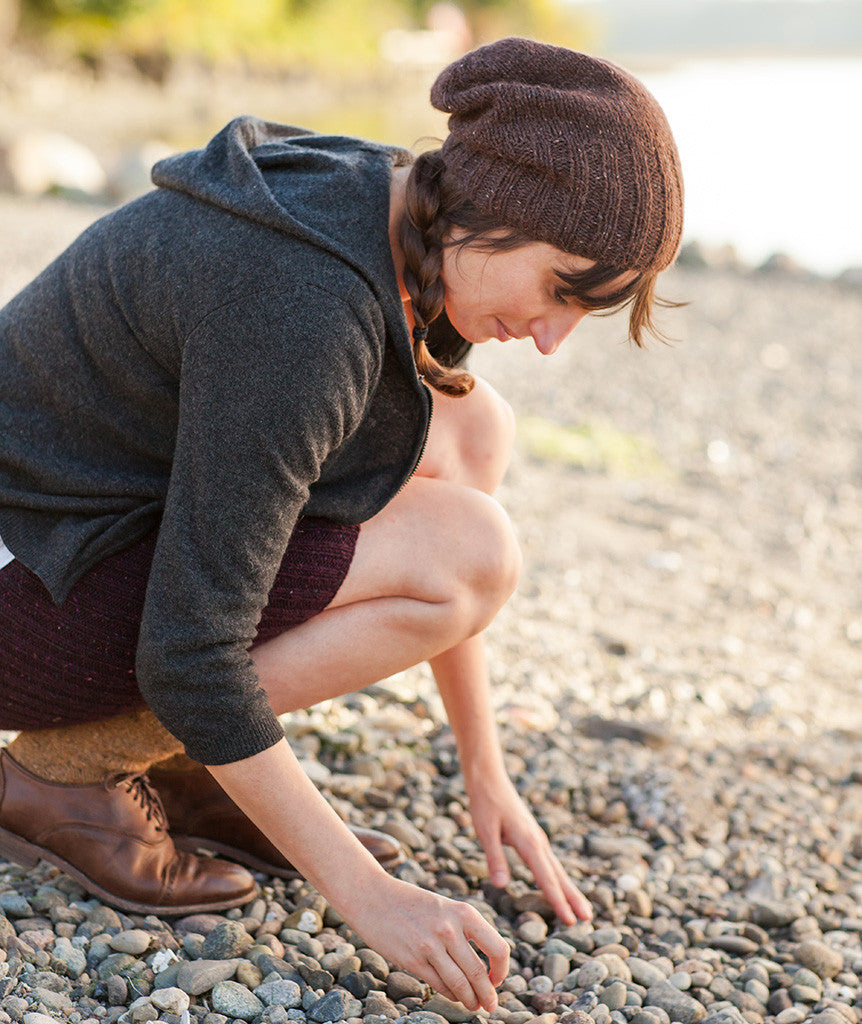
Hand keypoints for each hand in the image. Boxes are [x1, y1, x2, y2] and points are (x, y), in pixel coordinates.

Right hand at [345, 874, 509, 1010]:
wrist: (373, 897)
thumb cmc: (411, 903)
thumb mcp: (444, 907)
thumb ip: (463, 929)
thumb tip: (485, 962)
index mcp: (464, 912)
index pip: (498, 948)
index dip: (502, 970)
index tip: (497, 979)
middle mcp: (450, 929)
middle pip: (479, 973)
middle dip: (488, 994)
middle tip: (491, 1005)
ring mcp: (430, 946)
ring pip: (460, 984)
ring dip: (471, 1000)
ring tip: (474, 1005)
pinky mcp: (412, 960)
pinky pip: (440, 985)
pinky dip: (451, 995)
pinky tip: (454, 996)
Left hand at [466, 770, 592, 924]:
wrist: (489, 778)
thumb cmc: (485, 803)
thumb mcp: (485, 831)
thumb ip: (495, 858)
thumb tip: (501, 886)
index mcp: (528, 842)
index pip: (546, 878)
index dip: (557, 900)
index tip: (570, 920)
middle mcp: (538, 841)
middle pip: (559, 875)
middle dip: (573, 898)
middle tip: (588, 919)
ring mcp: (537, 839)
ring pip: (557, 868)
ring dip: (569, 889)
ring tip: (583, 908)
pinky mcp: (533, 837)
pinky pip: (549, 862)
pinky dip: (558, 878)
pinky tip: (560, 886)